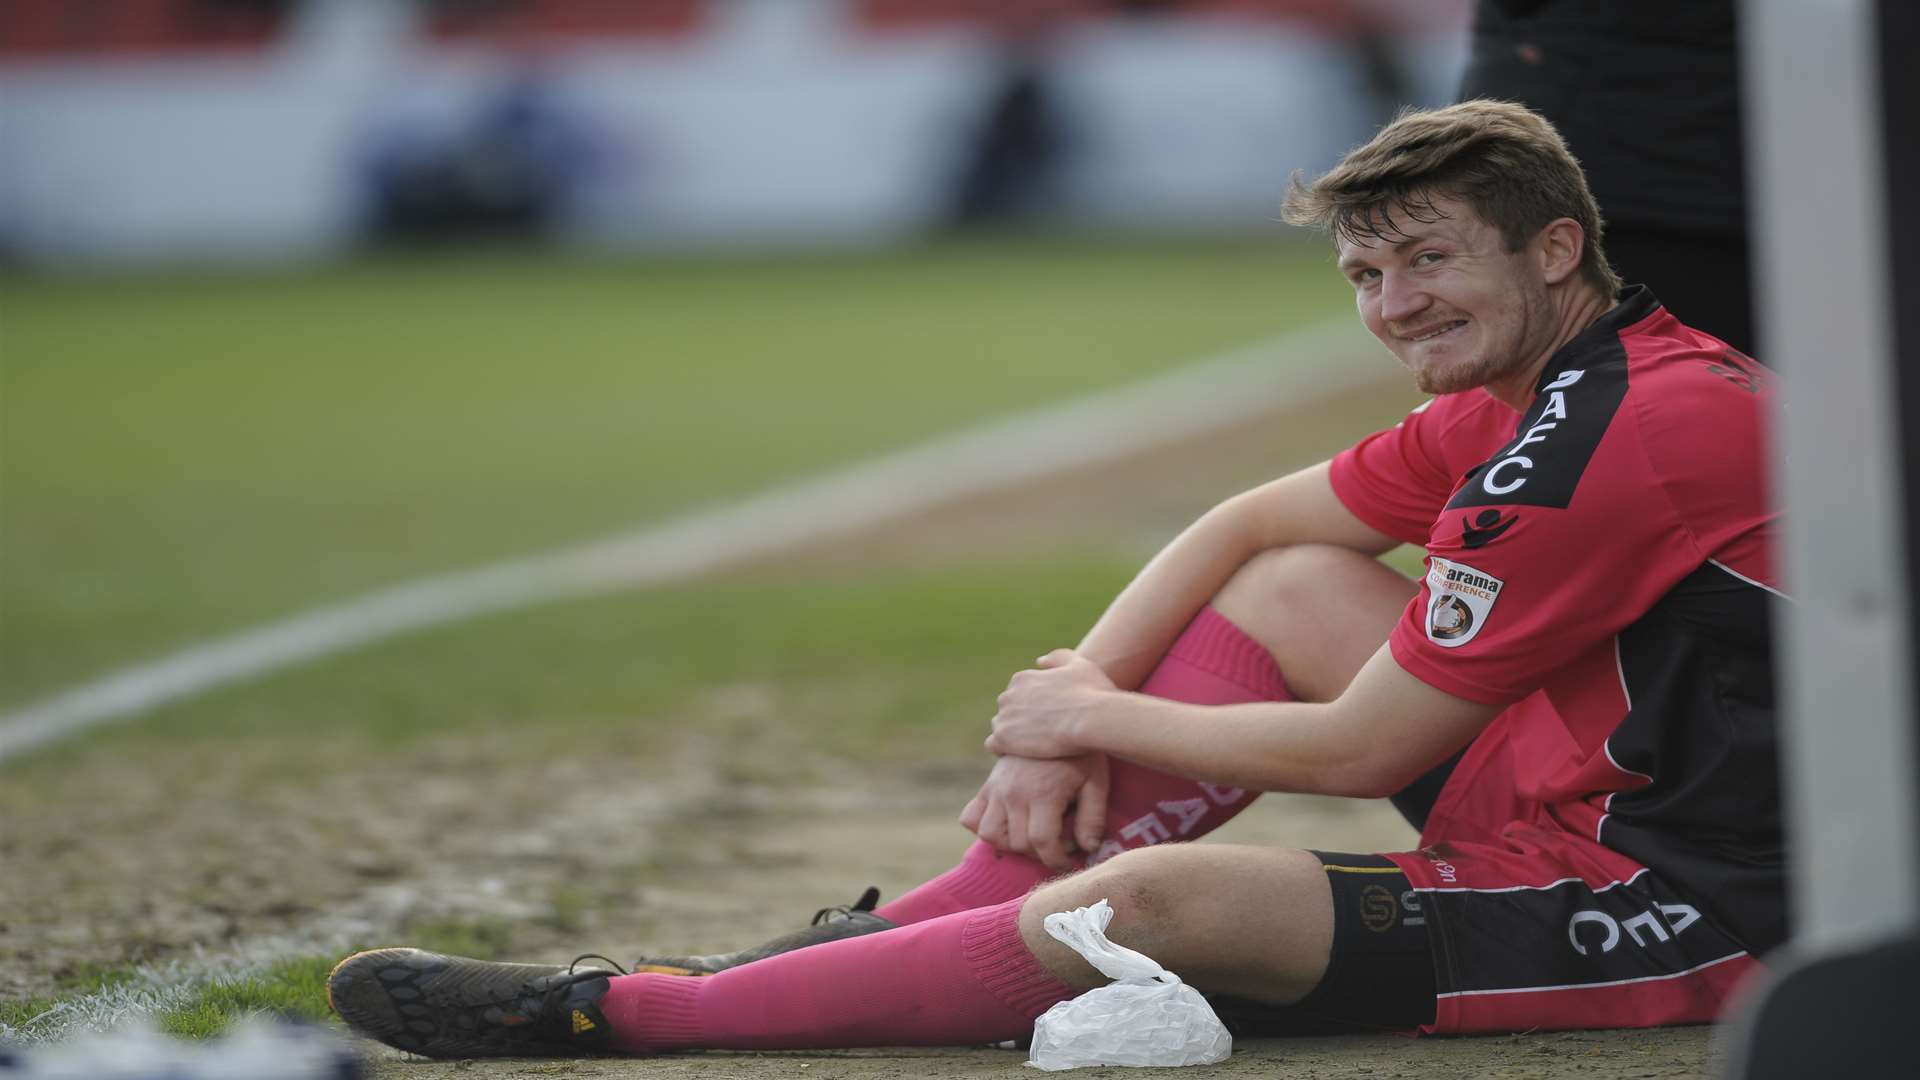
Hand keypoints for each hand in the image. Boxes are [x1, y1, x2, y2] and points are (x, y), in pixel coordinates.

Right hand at [960, 752, 1109, 870]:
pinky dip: (983, 825)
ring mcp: (997, 788)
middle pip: (1017, 843)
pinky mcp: (988, 784)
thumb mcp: (1095, 781)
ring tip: (1029, 836)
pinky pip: (971, 816)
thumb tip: (1088, 848)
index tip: (1068, 861)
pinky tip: (1006, 822)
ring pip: (989, 834)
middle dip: (1038, 852)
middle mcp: (1015, 793)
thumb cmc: (1080, 752)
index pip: (1041, 843)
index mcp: (1043, 794)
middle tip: (1055, 845)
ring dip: (1009, 843)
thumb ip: (1093, 817)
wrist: (1057, 718)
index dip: (1056, 859)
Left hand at [985, 649, 1117, 759]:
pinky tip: (1021, 756)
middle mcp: (1008, 695)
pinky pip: (993, 745)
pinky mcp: (1003, 739)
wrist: (1091, 720)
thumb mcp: (1079, 665)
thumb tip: (1039, 661)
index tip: (1047, 716)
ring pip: (1000, 727)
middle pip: (1008, 709)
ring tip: (1034, 746)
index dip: (1032, 705)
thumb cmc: (1092, 692)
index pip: (1018, 692)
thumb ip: (1058, 658)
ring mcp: (1004, 717)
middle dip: (1020, 719)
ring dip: (1012, 735)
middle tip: (1042, 733)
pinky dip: (1003, 750)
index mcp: (1022, 678)